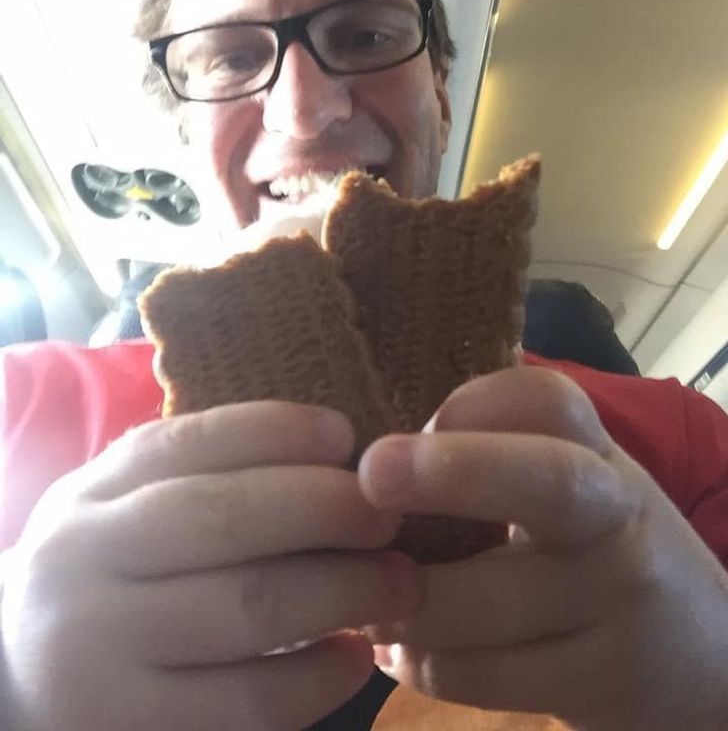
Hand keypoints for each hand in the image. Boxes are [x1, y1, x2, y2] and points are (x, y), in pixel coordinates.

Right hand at [1, 402, 422, 730]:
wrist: (18, 679)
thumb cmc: (109, 575)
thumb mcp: (126, 508)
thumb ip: (203, 476)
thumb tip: (336, 451)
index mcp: (93, 494)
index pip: (190, 442)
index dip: (279, 430)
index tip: (345, 434)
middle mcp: (85, 564)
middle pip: (225, 520)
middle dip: (327, 508)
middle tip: (390, 514)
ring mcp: (100, 655)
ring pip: (247, 610)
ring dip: (345, 591)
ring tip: (400, 583)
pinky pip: (248, 704)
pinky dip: (320, 678)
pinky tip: (354, 656)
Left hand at [358, 366, 727, 730]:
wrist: (696, 651)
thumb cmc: (596, 547)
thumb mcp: (569, 484)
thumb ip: (494, 457)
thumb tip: (370, 461)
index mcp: (596, 452)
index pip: (549, 401)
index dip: (474, 404)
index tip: (414, 423)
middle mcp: (616, 514)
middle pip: (548, 481)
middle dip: (454, 472)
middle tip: (372, 472)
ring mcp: (617, 600)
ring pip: (492, 601)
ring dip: (406, 601)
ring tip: (361, 596)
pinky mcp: (601, 679)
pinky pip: (485, 674)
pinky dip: (423, 663)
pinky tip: (400, 649)